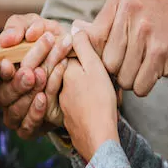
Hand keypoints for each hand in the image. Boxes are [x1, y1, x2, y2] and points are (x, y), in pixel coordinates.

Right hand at [0, 15, 75, 138]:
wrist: (75, 62)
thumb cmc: (50, 41)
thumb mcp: (36, 26)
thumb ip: (19, 26)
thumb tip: (6, 39)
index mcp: (2, 73)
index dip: (0, 72)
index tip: (7, 62)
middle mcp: (6, 94)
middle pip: (6, 94)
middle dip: (19, 82)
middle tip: (32, 72)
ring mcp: (17, 113)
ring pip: (17, 109)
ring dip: (30, 93)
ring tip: (42, 78)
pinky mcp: (30, 127)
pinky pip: (28, 125)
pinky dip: (35, 112)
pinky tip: (44, 97)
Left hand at [61, 27, 119, 161]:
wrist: (99, 139)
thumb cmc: (99, 101)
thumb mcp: (95, 69)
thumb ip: (84, 48)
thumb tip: (74, 28)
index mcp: (63, 72)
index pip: (66, 54)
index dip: (81, 52)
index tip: (95, 56)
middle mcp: (58, 88)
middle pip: (71, 72)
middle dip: (87, 73)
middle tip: (106, 81)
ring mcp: (62, 105)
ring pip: (75, 90)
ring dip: (91, 89)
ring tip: (109, 93)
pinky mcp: (69, 120)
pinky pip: (77, 105)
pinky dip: (88, 103)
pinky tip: (103, 105)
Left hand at [89, 0, 167, 96]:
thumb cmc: (157, 23)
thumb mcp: (130, 13)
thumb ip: (103, 25)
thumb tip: (74, 31)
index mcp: (119, 0)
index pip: (92, 40)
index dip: (99, 56)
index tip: (111, 59)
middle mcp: (131, 12)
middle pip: (106, 62)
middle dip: (117, 71)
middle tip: (132, 63)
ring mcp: (145, 31)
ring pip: (122, 76)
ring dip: (131, 80)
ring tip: (143, 66)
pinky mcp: (160, 52)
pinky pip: (139, 85)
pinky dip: (144, 86)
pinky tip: (153, 72)